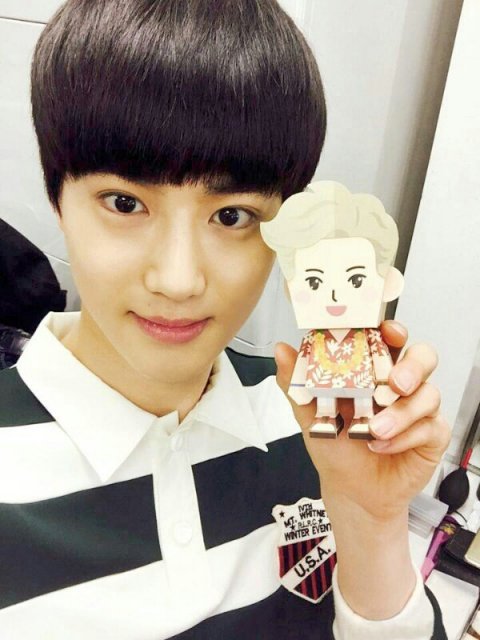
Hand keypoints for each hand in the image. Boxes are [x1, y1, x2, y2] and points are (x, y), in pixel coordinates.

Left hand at [274, 320, 450, 521]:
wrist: (349, 491)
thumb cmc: (334, 446)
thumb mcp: (309, 414)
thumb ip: (297, 383)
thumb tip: (281, 350)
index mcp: (373, 370)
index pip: (390, 339)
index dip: (392, 330)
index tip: (386, 330)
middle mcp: (399, 384)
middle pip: (423, 357)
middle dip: (412, 366)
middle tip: (393, 383)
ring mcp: (418, 408)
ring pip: (428, 394)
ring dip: (401, 412)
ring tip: (375, 430)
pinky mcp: (431, 434)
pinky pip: (430, 427)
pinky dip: (404, 437)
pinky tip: (382, 446)